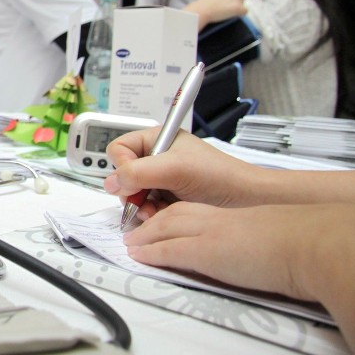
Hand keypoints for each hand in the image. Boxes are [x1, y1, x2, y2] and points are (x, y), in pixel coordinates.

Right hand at [104, 128, 258, 217]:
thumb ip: (138, 172)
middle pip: (122, 174)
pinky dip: (150, 213)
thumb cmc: (216, 176)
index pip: (119, 149)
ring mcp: (161, 178)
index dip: (122, 167)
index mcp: (156, 139)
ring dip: (140, 205)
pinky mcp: (167, 197)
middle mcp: (156, 157)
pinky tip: (162, 215)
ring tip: (155, 212)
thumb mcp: (174, 169)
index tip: (133, 182)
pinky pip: (145, 206)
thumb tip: (110, 183)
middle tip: (142, 203)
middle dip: (131, 191)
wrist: (245, 200)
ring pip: (132, 193)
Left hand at [124, 201, 354, 354]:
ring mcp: (205, 232)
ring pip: (163, 227)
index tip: (156, 221)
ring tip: (130, 243)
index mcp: (225, 213)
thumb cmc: (292, 241)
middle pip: (169, 214)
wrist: (304, 244)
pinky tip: (138, 255)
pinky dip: (150, 251)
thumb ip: (241, 238)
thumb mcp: (258, 234)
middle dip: (148, 222)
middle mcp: (211, 218)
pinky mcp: (204, 250)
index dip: (167, 215)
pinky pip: (167, 249)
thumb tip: (241, 250)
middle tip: (132, 232)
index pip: (187, 209)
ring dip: (143, 235)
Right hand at [184, 0, 244, 30]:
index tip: (228, 6)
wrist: (202, 10)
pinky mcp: (238, 7)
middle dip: (237, 4)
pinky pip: (245, 11)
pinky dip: (241, 15)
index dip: (233, 0)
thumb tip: (223, 3)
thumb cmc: (203, 5)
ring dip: (237, 10)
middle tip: (229, 11)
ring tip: (228, 14)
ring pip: (243, 5)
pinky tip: (233, 16)